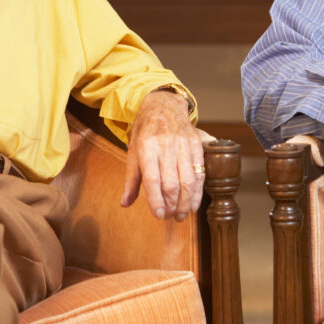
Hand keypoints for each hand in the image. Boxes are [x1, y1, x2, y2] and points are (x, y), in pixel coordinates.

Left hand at [122, 89, 204, 220]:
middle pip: (171, 183)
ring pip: (188, 180)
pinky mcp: (196, 145)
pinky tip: (193, 204)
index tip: (158, 215)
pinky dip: (198, 191)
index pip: (152, 179)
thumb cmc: (145, 132)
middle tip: (169, 217)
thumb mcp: (133, 151)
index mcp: (146, 147)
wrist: (164, 106)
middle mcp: (166, 146)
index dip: (156, 200)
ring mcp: (183, 145)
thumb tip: (125, 203)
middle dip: (171, 205)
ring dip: (186, 202)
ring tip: (181, 215)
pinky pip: (199, 172)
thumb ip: (131, 179)